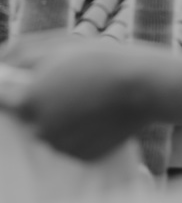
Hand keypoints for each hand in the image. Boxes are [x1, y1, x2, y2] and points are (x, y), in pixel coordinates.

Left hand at [0, 33, 161, 159]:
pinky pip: (67, 142)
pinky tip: (94, 114)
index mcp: (25, 102)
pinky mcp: (82, 157)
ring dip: (56, 116)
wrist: (146, 88)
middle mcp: (38, 131)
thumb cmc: (100, 60)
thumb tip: (1, 69)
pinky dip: (76, 131)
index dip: (10, 84)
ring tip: (84, 97)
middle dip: (36, 99)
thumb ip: (14, 57)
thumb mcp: (52, 46)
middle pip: (24, 114)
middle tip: (65, 83)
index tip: (25, 77)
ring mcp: (61, 147)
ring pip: (46, 129)